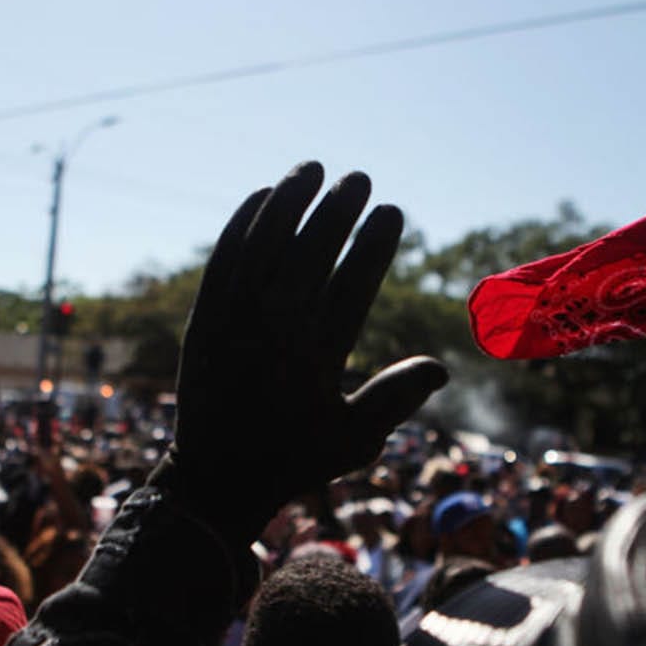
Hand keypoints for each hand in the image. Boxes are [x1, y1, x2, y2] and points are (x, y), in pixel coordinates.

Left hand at [157, 162, 446, 541]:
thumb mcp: (355, 440)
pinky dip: (242, 222)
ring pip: (262, 244)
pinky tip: (263, 195)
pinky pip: (223, 257)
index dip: (374, 243)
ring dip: (289, 201)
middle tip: (360, 179)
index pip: (352, 283)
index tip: (392, 211)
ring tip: (313, 168)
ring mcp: (233, 321)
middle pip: (309, 252)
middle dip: (337, 210)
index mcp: (316, 359)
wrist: (215, 477)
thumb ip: (396, 399)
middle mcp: (273, 332)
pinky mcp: (204, 317)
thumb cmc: (295, 458)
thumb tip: (442, 368)